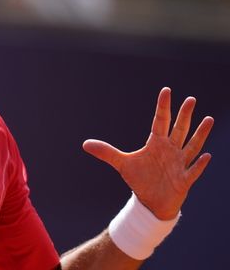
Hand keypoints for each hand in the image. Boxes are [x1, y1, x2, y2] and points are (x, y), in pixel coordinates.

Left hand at [82, 87, 213, 219]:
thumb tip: (85, 144)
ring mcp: (179, 164)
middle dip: (184, 115)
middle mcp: (170, 150)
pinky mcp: (183, 180)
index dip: (163, 107)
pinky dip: (199, 164)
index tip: (166, 91)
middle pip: (179, 130)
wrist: (151, 202)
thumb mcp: (123, 164)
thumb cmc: (141, 179)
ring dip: (200, 134)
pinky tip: (207, 156)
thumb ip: (107, 152)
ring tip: (208, 119)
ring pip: (192, 146)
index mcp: (156, 144)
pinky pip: (193, 171)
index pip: (160, 121)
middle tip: (191, 99)